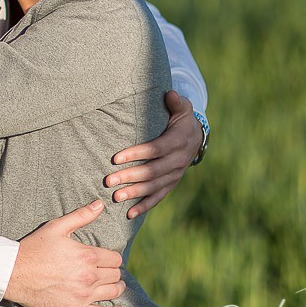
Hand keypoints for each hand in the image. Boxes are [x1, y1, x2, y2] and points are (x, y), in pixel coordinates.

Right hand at [2, 200, 125, 306]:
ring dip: (117, 288)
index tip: (108, 259)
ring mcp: (83, 295)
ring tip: (116, 286)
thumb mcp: (56, 227)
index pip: (115, 259)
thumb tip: (99, 204)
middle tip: (109, 271)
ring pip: (113, 293)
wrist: (14, 273)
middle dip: (114, 272)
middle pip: (115, 275)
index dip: (113, 258)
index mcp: (87, 256)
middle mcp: (89, 276)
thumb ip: (81, 216)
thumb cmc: (34, 248)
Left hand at [107, 91, 201, 218]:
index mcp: (178, 142)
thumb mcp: (182, 108)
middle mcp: (177, 161)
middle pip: (152, 171)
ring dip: (134, 193)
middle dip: (130, 176)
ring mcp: (175, 175)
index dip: (136, 154)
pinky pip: (158, 197)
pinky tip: (129, 214)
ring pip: (153, 187)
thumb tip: (170, 93)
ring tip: (115, 197)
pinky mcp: (171, 184)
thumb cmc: (181, 119)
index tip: (115, 158)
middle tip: (109, 181)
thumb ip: (176, 102)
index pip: (155, 149)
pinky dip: (144, 206)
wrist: (196, 137)